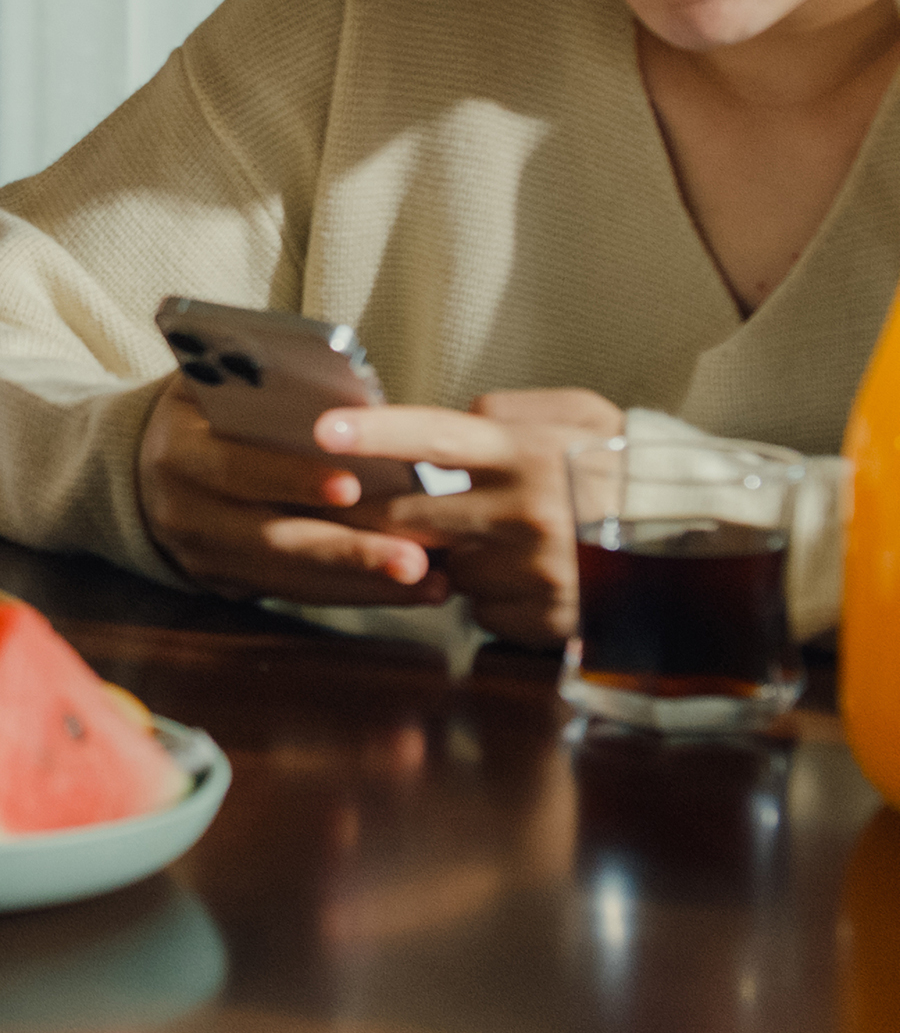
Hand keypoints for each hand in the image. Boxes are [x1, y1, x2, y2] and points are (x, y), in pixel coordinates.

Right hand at [135, 379, 448, 605]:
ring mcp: (205, 558)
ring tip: (432, 581)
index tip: (351, 487)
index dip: (291, 479)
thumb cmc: (203, 409)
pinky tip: (417, 590)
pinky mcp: (229, 585)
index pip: (236, 468)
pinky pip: (299, 594)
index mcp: (180, 452)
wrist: (144, 466)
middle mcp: (186, 514)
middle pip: (270, 540)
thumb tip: (345, 393)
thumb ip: (260, 383)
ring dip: (365, 583)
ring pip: (292, 578)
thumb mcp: (211, 380)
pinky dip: (359, 593)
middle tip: (413, 558)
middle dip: (346, 551)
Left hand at [314, 389, 619, 645]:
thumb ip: (509, 411)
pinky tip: (535, 581)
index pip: (434, 436)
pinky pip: (485, 613)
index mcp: (528, 452)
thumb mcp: (584, 415)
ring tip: (515, 544)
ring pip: (451, 569)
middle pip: (413, 519)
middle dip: (389, 518)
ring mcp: (536, 572)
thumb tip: (452, 418)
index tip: (322, 430)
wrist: (711, 541)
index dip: (375, 433)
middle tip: (389, 511)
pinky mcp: (548, 621)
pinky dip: (498, 600)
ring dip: (462, 560)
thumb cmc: (636, 468)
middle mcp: (526, 512)